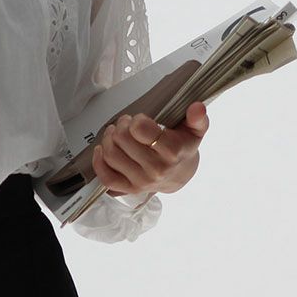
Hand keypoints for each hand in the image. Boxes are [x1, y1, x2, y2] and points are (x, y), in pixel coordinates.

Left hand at [91, 101, 209, 195]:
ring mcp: (141, 181)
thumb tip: (197, 107)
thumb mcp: (194, 130)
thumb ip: (197, 118)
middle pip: (122, 140)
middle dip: (120, 126)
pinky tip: (101, 150)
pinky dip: (99, 162)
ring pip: (111, 155)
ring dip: (108, 139)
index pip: (141, 130)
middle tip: (124, 123)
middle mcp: (156, 169)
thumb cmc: (183, 148)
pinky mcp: (129, 189)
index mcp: (172, 151)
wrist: (179, 175)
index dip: (135, 120)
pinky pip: (107, 178)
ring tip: (114, 133)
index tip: (139, 119)